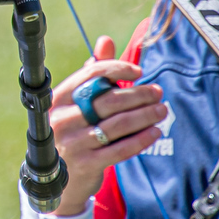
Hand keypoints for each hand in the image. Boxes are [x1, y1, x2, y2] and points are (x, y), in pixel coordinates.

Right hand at [48, 35, 167, 217]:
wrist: (57, 178)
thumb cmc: (73, 130)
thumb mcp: (77, 103)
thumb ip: (93, 73)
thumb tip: (105, 40)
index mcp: (60, 97)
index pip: (91, 75)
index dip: (117, 69)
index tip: (139, 72)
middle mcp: (62, 118)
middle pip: (108, 100)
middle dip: (138, 94)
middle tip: (158, 92)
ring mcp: (73, 142)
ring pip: (117, 124)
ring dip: (145, 116)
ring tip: (161, 110)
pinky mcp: (86, 164)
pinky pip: (120, 149)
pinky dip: (140, 139)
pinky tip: (154, 132)